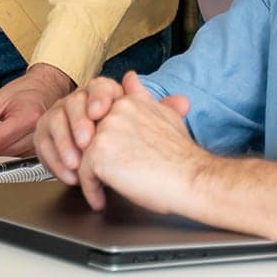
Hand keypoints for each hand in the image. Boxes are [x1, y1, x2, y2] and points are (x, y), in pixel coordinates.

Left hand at [0, 63, 75, 155]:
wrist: (49, 88)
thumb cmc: (26, 90)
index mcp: (27, 118)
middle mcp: (37, 133)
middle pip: (3, 152)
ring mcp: (42, 142)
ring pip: (10, 157)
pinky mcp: (42, 148)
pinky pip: (19, 157)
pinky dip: (6, 152)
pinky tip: (2, 142)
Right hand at [33, 74, 128, 183]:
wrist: (110, 163)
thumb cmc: (126, 143)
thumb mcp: (136, 122)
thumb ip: (136, 99)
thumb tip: (132, 77)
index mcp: (101, 94)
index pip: (99, 87)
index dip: (98, 99)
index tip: (99, 114)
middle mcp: (77, 101)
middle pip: (74, 103)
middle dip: (79, 124)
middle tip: (86, 143)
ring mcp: (59, 116)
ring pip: (55, 122)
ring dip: (65, 145)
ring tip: (77, 164)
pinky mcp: (45, 135)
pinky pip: (44, 144)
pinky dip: (56, 162)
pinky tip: (70, 175)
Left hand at [73, 72, 198, 214]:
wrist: (193, 179)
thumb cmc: (182, 157)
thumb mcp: (164, 116)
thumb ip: (141, 97)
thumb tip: (129, 77)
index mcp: (129, 101)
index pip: (101, 113)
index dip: (103, 137)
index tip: (111, 154)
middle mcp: (114, 110)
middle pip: (89, 134)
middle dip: (92, 155)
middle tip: (103, 174)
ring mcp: (104, 130)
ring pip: (82, 153)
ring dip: (88, 173)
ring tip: (101, 187)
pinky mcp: (97, 153)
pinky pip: (83, 174)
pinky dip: (90, 190)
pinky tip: (101, 200)